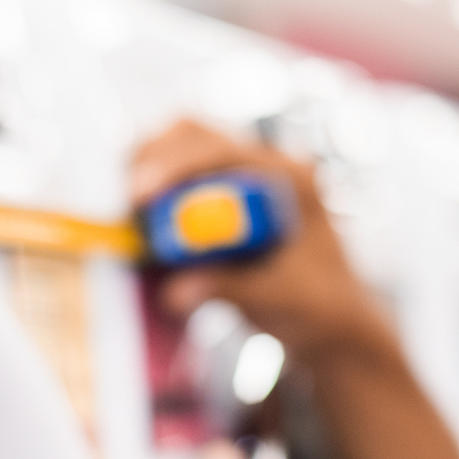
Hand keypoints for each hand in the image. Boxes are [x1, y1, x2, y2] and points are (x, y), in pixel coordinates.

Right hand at [130, 120, 394, 365]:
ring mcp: (243, 179)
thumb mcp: (277, 299)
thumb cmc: (318, 307)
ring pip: (182, 148)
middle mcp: (265, 167)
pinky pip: (180, 177)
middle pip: (194, 135)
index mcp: (290, 178)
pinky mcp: (224, 199)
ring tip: (128, 210)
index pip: (224, 151)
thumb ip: (227, 289)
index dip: (177, 166)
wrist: (332, 324)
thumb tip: (174, 291)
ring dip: (149, 171)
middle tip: (126, 200)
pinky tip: (139, 216)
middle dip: (152, 158)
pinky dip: (154, 190)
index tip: (141, 195)